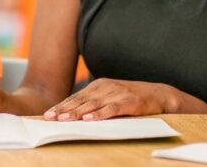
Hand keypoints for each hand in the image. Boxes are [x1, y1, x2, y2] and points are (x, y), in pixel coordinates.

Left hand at [43, 78, 171, 120]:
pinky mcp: (129, 102)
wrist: (159, 94)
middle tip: (50, 117)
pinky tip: (89, 119)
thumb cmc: (131, 98)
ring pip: (93, 104)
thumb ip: (94, 103)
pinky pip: (112, 109)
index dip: (61, 106)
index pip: (76, 97)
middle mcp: (106, 87)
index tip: (47, 115)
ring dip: (77, 112)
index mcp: (99, 85)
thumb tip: (72, 114)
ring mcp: (118, 93)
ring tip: (64, 119)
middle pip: (81, 100)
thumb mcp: (110, 97)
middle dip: (64, 109)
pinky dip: (99, 114)